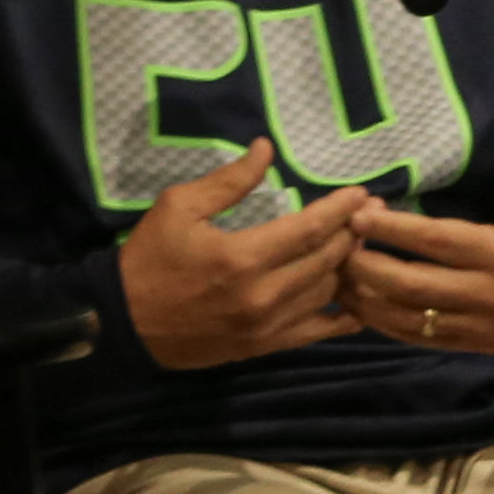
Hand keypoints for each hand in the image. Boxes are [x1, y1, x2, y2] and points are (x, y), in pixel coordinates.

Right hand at [119, 146, 376, 370]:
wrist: (120, 322)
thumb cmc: (148, 258)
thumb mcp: (178, 207)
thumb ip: (229, 181)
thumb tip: (267, 148)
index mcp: (241, 258)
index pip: (309, 230)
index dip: (340, 210)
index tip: (362, 194)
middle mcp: (262, 296)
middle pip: (326, 260)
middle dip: (352, 233)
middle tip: (372, 212)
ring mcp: (266, 326)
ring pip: (326, 293)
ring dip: (347, 266)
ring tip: (359, 243)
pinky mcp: (264, 346)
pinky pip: (317, 331)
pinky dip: (343, 316)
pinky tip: (360, 300)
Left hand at [345, 118, 493, 355]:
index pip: (437, 242)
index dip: (394, 229)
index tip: (357, 213)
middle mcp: (487, 294)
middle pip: (410, 285)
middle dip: (365, 265)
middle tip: (336, 243)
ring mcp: (477, 325)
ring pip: (406, 317)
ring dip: (365, 298)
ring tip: (334, 274)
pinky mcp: (472, 345)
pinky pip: (417, 337)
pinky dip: (383, 323)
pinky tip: (359, 304)